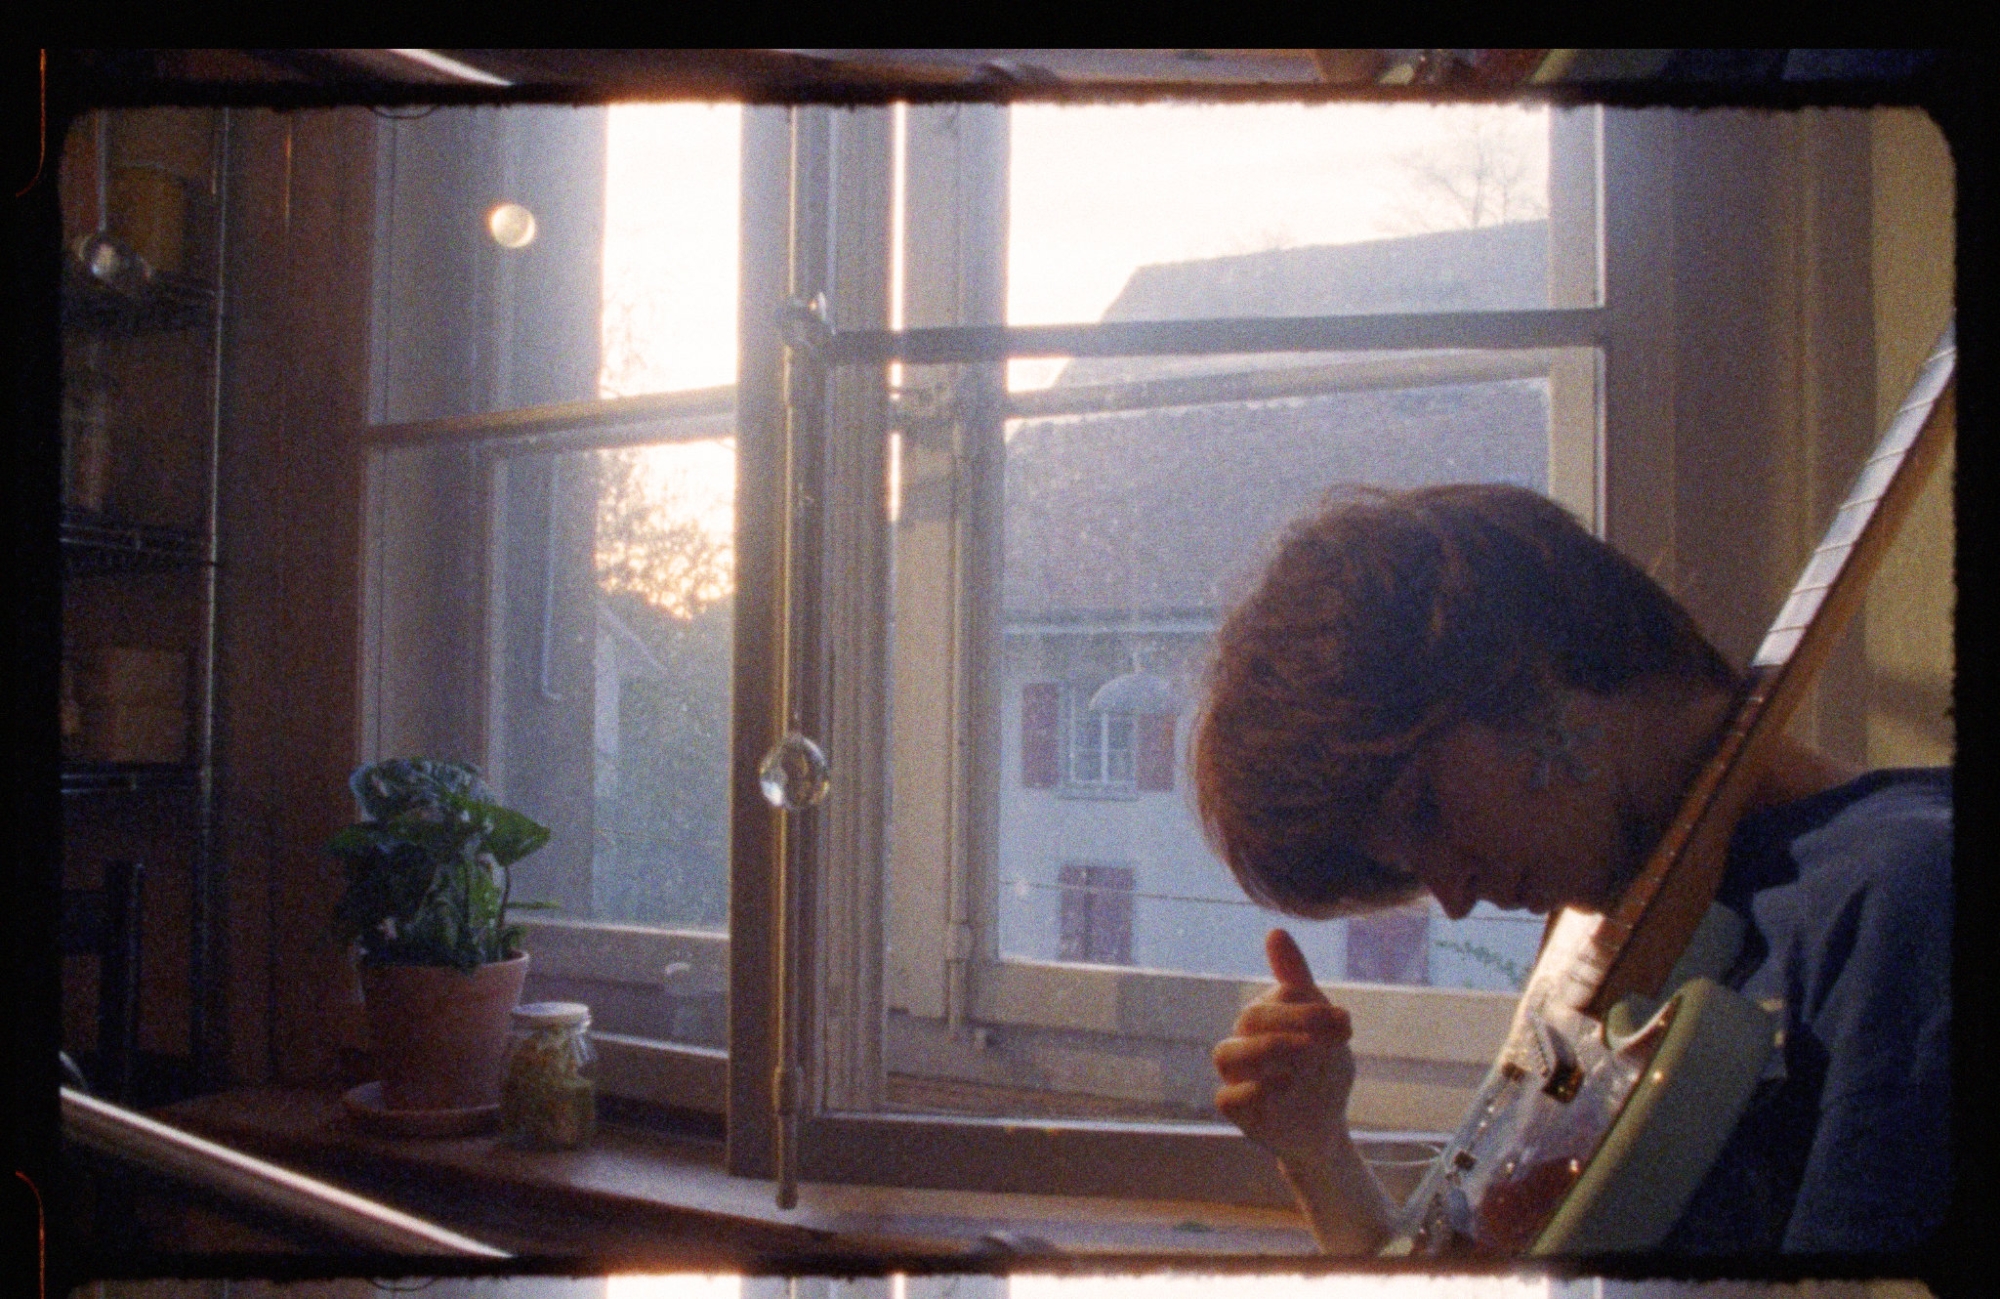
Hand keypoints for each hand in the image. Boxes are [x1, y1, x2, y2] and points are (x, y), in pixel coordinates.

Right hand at [1212, 928, 1357, 1167]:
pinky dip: (1253, 1091)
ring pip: (1226, 1054)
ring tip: (1304, 1057)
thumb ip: (1298, 982)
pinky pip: (1227, 1097)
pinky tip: (1285, 1086)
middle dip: (1293, 1024)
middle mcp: (1242, 1040)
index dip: (1309, 1009)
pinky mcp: (1236, 1110)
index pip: (1274, 998)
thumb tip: (1274, 931)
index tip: (1347, 1024)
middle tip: (1329, 1041)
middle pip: (1250, 1019)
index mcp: (1262, 1015)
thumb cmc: (1320, 1067)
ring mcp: (1235, 1075)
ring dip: (1267, 1051)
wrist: (1323, 1122)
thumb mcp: (1323, 1024)